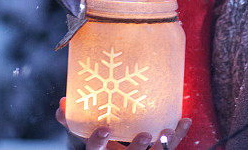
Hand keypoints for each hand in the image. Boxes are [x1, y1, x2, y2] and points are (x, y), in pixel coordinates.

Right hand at [56, 97, 191, 148]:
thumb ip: (73, 121)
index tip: (104, 129)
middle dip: (138, 148)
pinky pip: (170, 148)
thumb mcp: (86, 136)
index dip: (98, 142)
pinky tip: (185, 119)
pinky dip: (178, 134)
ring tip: (168, 128)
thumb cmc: (102, 145)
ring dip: (164, 143)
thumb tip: (62, 102)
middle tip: (145, 134)